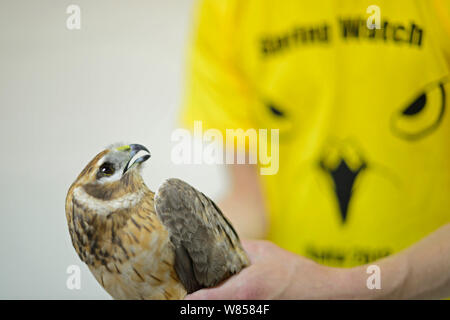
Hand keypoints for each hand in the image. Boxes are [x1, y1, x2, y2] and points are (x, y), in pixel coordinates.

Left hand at [185, 240, 343, 298]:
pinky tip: (232, 290)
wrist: (322, 292)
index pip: (203, 300)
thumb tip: (219, 244)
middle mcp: (243, 308)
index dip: (189, 297)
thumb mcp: (264, 251)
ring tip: (211, 285)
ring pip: (223, 306)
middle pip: (212, 305)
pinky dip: (229, 298)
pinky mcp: (257, 313)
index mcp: (242, 291)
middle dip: (202, 296)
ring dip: (216, 297)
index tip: (182, 291)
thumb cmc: (295, 273)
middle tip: (194, 285)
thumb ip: (239, 248)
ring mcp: (250, 313)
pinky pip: (235, 307)